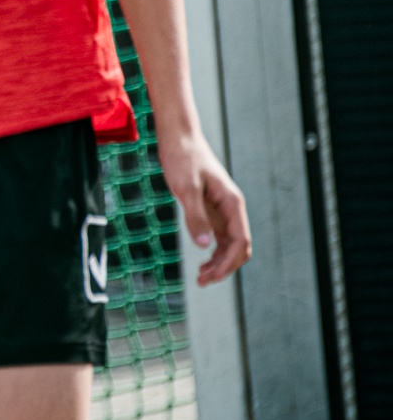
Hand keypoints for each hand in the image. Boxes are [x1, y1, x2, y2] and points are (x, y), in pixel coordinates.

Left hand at [158, 128, 250, 284]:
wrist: (178, 138)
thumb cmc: (183, 158)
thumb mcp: (185, 188)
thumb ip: (196, 216)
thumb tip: (205, 246)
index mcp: (233, 204)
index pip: (240, 242)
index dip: (228, 263)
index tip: (209, 276)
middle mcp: (232, 208)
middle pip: (238, 247)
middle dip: (224, 267)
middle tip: (202, 281)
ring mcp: (222, 209)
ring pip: (229, 244)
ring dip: (219, 262)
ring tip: (201, 277)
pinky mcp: (211, 208)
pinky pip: (218, 236)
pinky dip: (213, 251)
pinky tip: (201, 260)